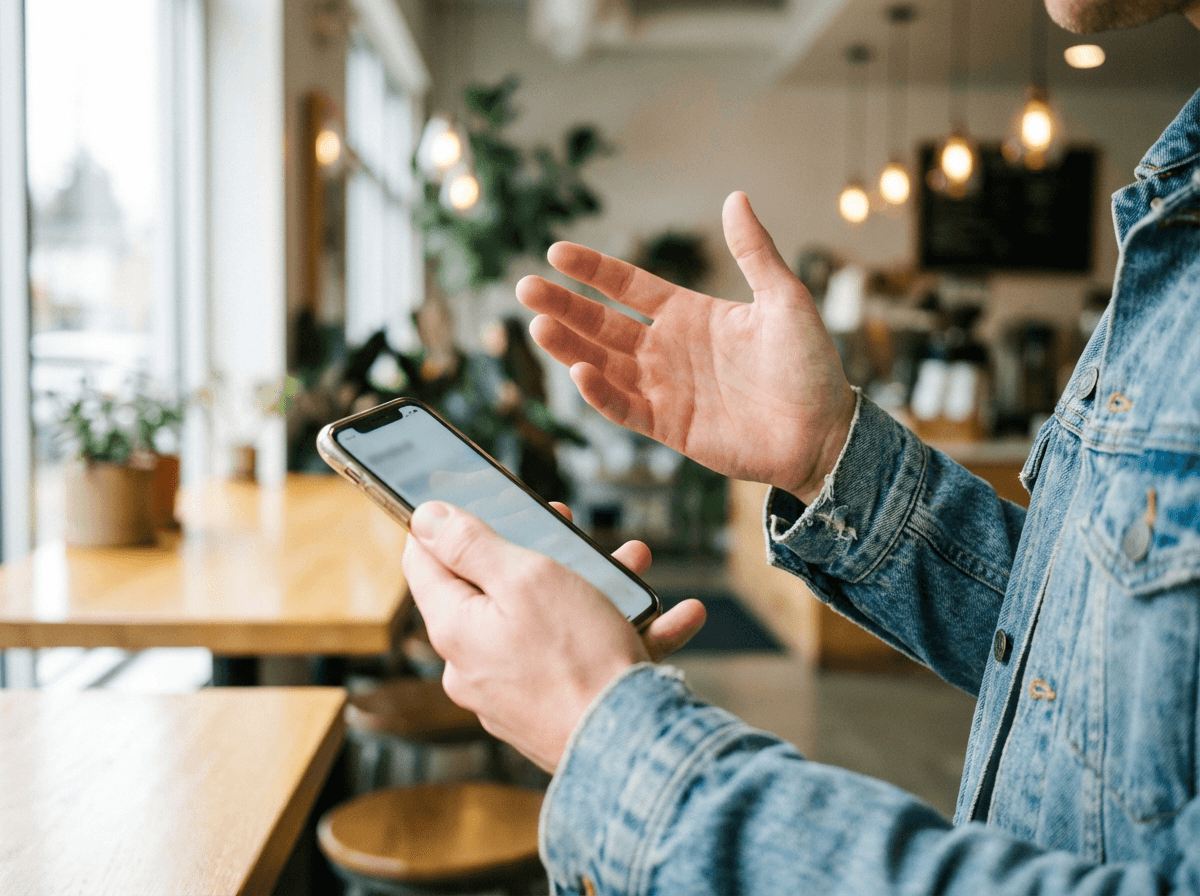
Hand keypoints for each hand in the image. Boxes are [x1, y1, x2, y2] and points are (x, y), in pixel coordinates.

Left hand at [401, 501, 705, 771]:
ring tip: (634, 563)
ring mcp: (514, 690)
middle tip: (567, 524)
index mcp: (455, 628)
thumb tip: (424, 517)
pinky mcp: (553, 708)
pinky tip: (672, 617)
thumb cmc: (577, 659)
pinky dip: (622, 631)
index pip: (423, 562)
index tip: (466, 500)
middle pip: (494, 587)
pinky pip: (581, 658)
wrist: (629, 748)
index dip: (440, 525)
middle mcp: (475, 664)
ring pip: (548, 618)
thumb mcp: (524, 577)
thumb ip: (470, 544)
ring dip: (594, 585)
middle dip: (540, 549)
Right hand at [517, 191, 854, 503]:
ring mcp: (666, 389)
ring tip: (537, 325)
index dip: (593, 270)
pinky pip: (625, 408)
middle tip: (525, 289)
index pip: (628, 286)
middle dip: (564, 306)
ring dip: (570, 346)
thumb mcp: (784, 299)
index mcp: (690, 315)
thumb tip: (735, 197)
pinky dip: (601, 393)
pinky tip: (579, 371)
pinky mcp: (670, 427)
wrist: (823, 431)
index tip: (556, 252)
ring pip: (603, 364)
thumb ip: (754, 251)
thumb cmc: (810, 366)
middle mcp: (669, 350)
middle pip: (603, 323)